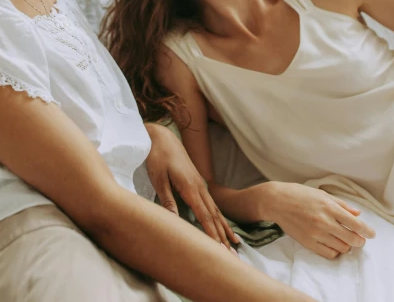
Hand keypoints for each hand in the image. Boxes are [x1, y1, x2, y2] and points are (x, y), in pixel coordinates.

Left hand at [144, 122, 239, 248]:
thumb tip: (174, 221)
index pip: (204, 215)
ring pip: (216, 211)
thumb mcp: (158, 178)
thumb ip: (167, 199)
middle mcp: (199, 187)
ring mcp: (200, 185)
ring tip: (235, 245)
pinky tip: (223, 225)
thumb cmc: (157, 157)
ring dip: (224, 229)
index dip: (212, 234)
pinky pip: (212, 205)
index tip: (220, 249)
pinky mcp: (198, 184)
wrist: (163, 137)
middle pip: (214, 216)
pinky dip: (220, 218)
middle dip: (223, 237)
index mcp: (190, 188)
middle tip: (232, 255)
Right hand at [262, 182, 375, 258]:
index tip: (372, 234)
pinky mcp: (308, 243)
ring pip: (342, 248)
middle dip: (359, 241)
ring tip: (344, 239)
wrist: (276, 201)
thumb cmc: (299, 194)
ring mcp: (316, 234)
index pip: (355, 224)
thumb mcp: (321, 194)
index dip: (367, 231)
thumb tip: (358, 214)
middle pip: (352, 239)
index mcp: (328, 206)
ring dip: (347, 246)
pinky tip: (333, 244)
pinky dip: (335, 251)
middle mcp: (324, 221)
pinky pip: (329, 253)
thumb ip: (341, 205)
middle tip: (359, 238)